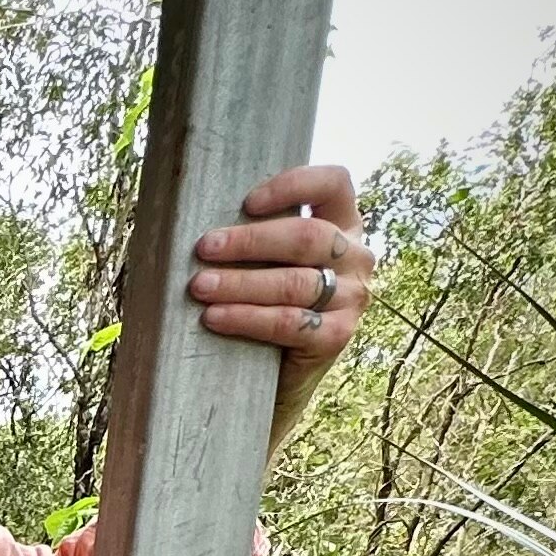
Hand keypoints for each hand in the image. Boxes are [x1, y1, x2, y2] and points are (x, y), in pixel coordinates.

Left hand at [189, 164, 370, 374]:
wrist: (282, 370)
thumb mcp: (270, 259)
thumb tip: (205, 220)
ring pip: (294, 282)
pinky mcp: (338, 335)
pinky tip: (214, 318)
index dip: (292, 186)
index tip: (246, 203)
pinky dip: (247, 318)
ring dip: (240, 283)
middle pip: (307, 237)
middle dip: (250, 242)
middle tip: (204, 249)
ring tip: (199, 287)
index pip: (334, 184)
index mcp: (344, 224)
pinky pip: (289, 322)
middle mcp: (356, 257)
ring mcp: (352, 297)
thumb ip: (259, 235)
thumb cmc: (267, 300)